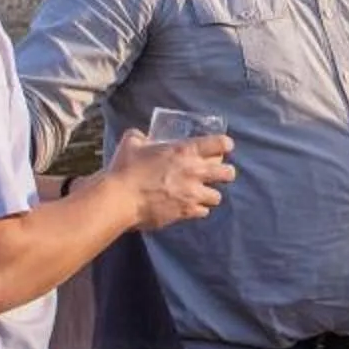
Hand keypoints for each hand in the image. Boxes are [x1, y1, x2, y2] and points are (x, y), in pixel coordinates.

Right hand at [101, 128, 231, 230]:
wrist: (120, 199)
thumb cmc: (125, 168)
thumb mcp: (132, 142)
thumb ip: (141, 136)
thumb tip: (142, 136)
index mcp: (185, 151)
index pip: (220, 144)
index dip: (224, 145)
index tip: (222, 147)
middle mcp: (194, 172)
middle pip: (228, 173)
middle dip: (225, 173)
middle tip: (216, 174)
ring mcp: (192, 194)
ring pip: (217, 196)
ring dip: (210, 194)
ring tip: (200, 193)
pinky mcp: (186, 212)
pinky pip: (203, 212)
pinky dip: (197, 210)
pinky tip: (188, 206)